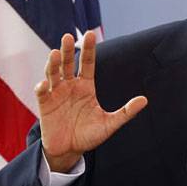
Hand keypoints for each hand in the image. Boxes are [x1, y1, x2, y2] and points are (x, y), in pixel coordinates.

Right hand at [34, 31, 147, 172]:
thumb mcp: (110, 124)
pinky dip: (42, 87)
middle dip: (68, 50)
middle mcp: (70, 86)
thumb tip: (145, 100)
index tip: (90, 34)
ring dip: (53, 63)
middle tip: (68, 36)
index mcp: (86, 86)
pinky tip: (44, 84)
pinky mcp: (45, 104)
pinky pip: (42, 93)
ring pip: (53, 73)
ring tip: (56, 53)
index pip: (87, 63)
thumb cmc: (89, 135)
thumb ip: (126, 112)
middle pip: (68, 63)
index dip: (88, 50)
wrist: (70, 151)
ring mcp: (56, 93)